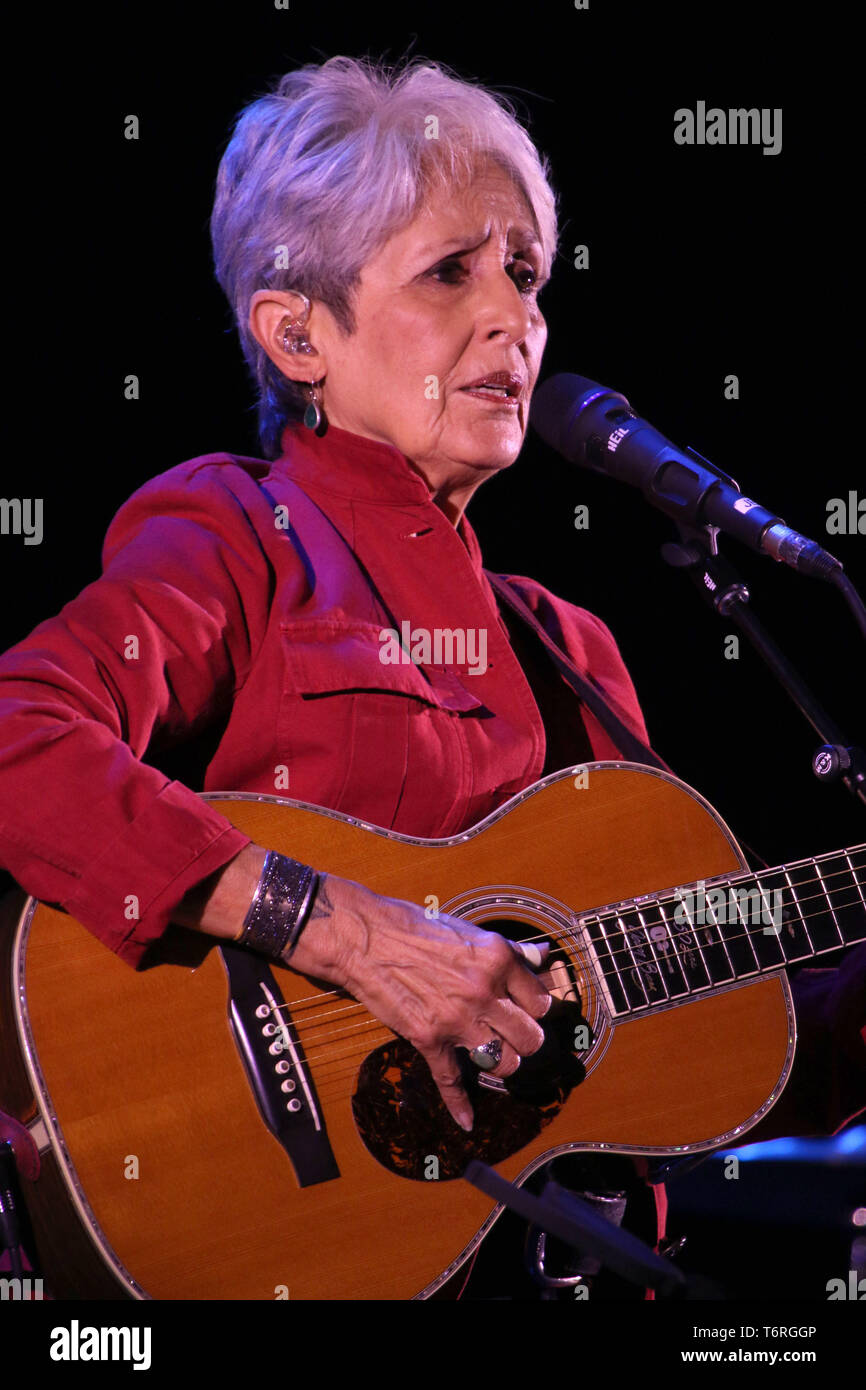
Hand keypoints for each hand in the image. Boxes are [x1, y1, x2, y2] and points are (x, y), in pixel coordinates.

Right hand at [285, 872, 550, 1130]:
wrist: (365, 939)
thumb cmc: (414, 928)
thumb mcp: (469, 931)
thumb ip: (510, 950)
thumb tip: (543, 957)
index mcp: (497, 960)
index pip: (540, 1001)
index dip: (537, 1008)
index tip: (530, 1010)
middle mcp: (483, 992)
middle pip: (529, 1037)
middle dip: (527, 1040)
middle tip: (517, 1036)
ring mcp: (456, 1020)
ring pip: (502, 1063)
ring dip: (501, 1063)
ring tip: (495, 1055)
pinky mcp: (429, 1040)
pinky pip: (451, 1081)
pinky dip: (459, 1105)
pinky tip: (467, 1121)